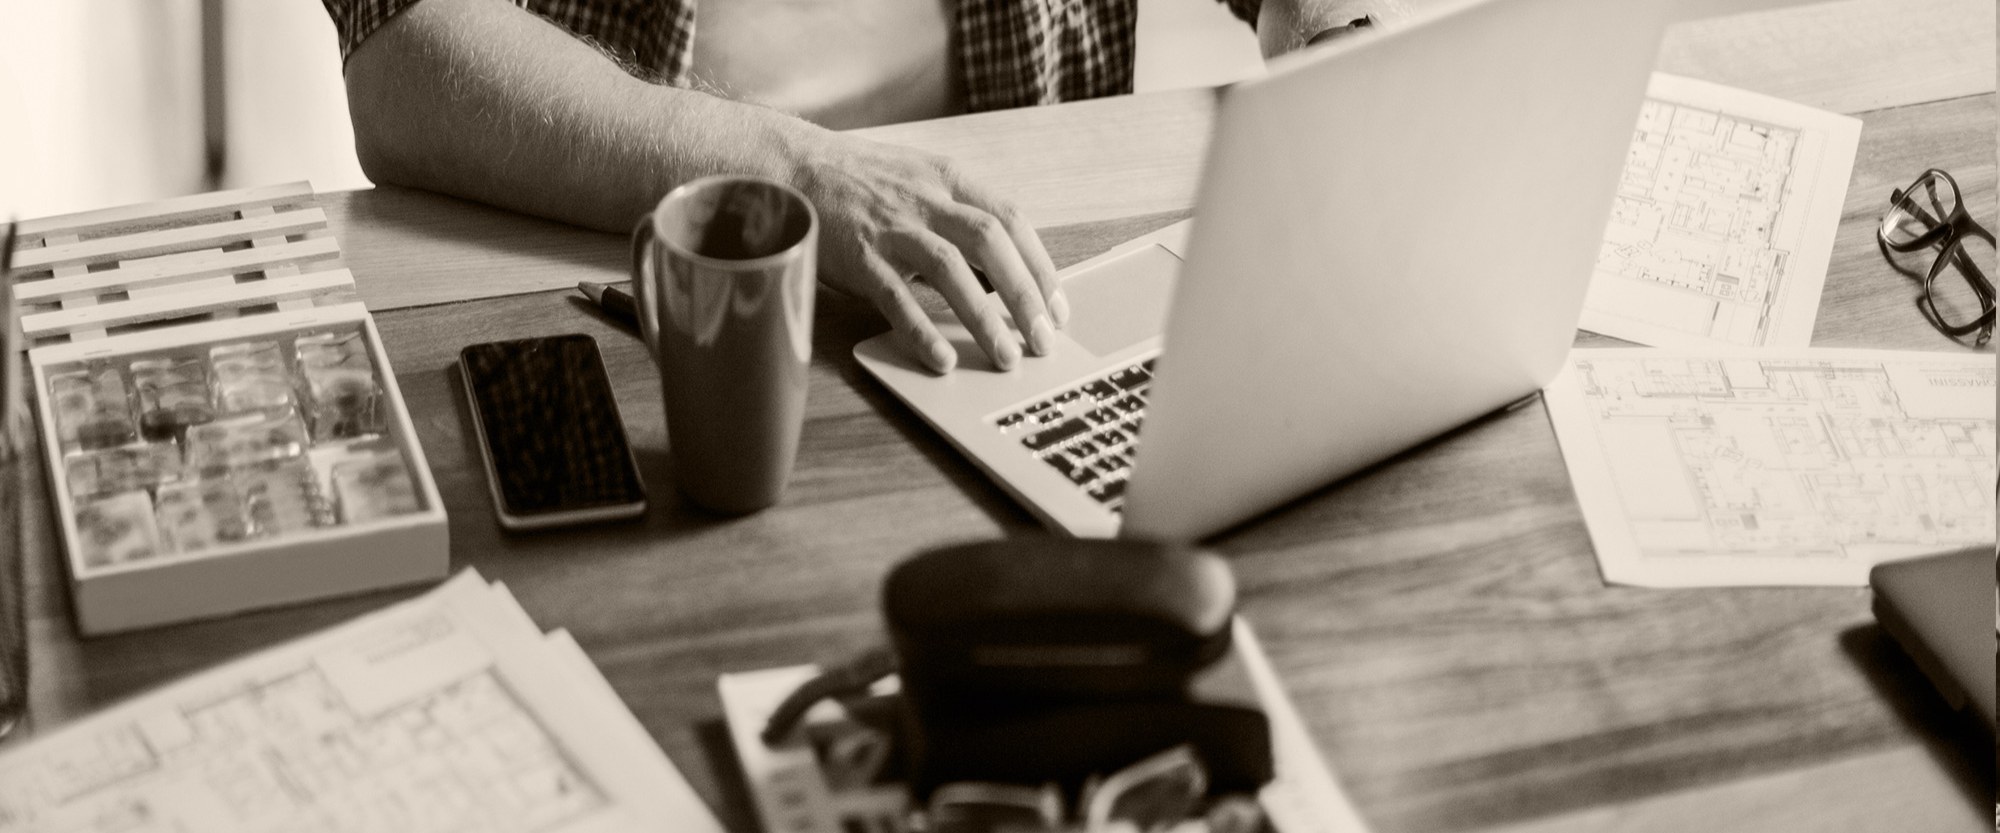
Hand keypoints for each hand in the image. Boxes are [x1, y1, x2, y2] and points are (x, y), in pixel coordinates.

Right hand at [788, 129, 1067, 373]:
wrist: (790, 166)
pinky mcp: (857, 255)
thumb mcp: (918, 180)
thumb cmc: (859, 181)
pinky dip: (920, 330)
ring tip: (1005, 358)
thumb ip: (957, 216)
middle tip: (1043, 340)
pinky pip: (895, 296)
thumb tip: (1000, 273)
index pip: (1011, 220)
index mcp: (948, 179)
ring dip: (984, 317)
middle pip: (992, 242)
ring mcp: (891, 227)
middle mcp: (926, 200)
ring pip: (951, 270)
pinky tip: (941, 359)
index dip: (1040, 265)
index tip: (1057, 307)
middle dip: (1025, 294)